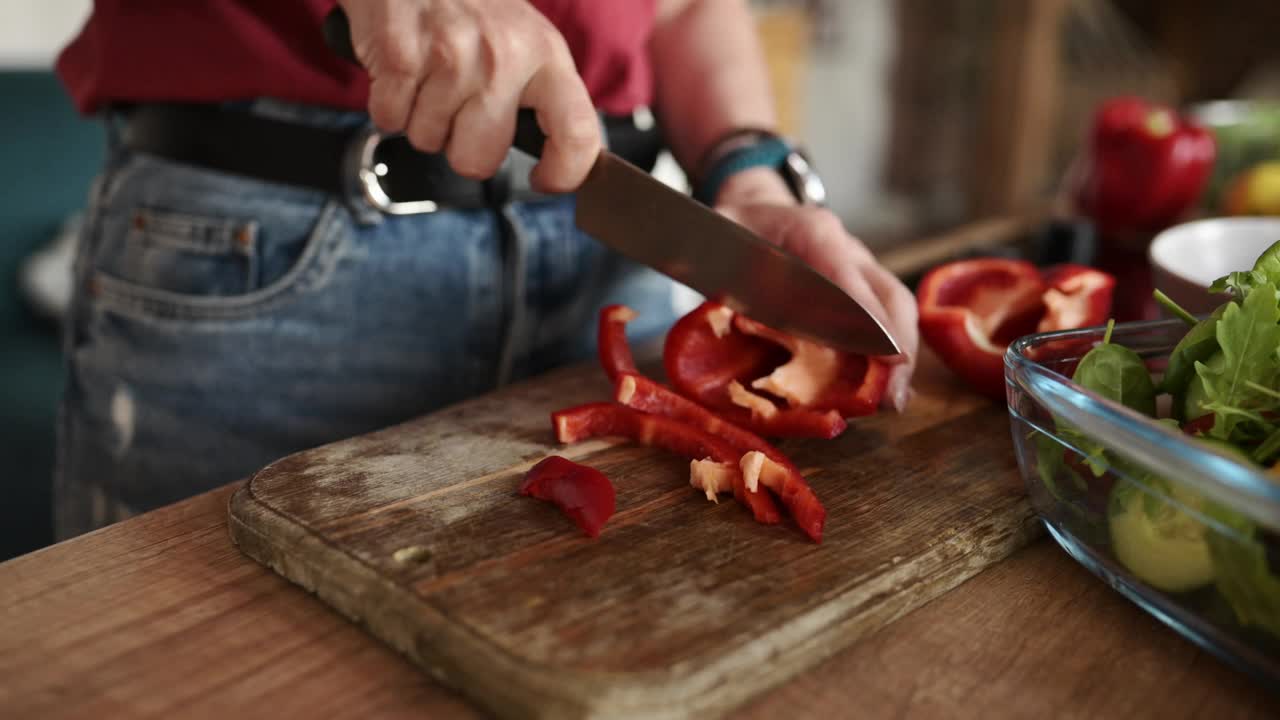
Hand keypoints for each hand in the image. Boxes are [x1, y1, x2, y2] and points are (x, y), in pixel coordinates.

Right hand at [338, 0, 600, 191]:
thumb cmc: (472, 8)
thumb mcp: (526, 42)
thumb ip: (544, 99)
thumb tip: (560, 164)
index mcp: (546, 56)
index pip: (577, 134)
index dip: (563, 173)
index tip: (543, 179)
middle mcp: (504, 56)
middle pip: (479, 159)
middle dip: (460, 146)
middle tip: (458, 107)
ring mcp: (451, 54)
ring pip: (428, 141)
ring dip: (422, 119)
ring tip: (429, 76)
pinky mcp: (401, 53)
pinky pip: (390, 119)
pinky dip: (389, 104)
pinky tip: (404, 70)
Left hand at [716, 168, 918, 411]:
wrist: (757, 210)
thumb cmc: (735, 227)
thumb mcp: (717, 236)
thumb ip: (714, 262)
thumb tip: (715, 307)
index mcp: (812, 232)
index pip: (846, 274)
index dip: (866, 316)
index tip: (885, 352)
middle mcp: (847, 249)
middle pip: (888, 294)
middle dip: (896, 343)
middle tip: (894, 392)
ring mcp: (859, 269)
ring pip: (894, 309)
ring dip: (899, 354)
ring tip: (894, 399)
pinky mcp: (859, 290)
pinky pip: (884, 319)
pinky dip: (887, 355)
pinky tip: (887, 389)